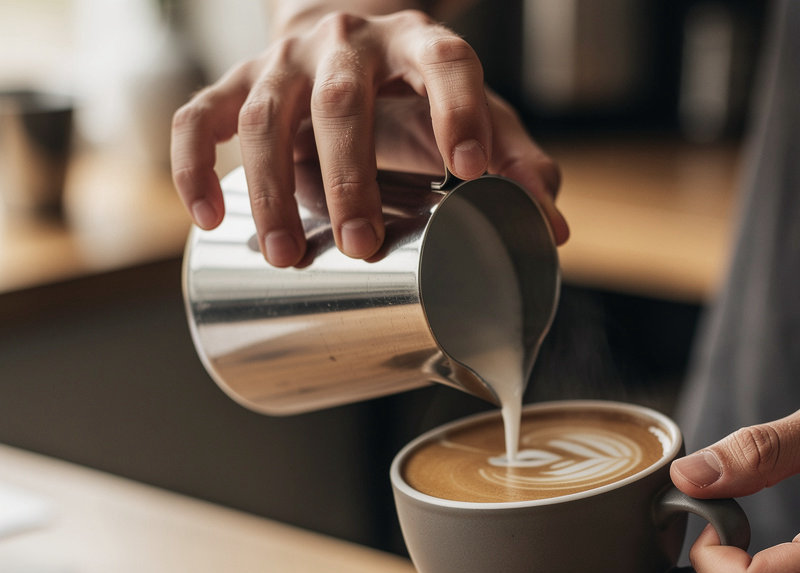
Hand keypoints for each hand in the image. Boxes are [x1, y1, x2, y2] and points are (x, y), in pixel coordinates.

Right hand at [171, 8, 567, 265]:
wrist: (350, 34)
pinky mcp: (239, 83)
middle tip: (361, 246)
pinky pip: (199, 117)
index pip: (444, 60)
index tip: (469, 167)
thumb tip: (553, 229)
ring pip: (264, 116)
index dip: (458, 108)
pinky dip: (194, 165)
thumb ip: (517, 164)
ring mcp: (285, 61)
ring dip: (268, 189)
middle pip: (341, 102)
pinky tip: (206, 218)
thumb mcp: (478, 116)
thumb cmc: (422, 92)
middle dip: (349, 178)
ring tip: (288, 258)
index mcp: (417, 44)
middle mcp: (348, 42)